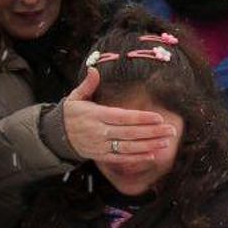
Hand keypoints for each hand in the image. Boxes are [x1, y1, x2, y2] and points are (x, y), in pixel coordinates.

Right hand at [62, 68, 177, 163]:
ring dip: (148, 145)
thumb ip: (88, 84)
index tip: (158, 117)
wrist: (57, 136)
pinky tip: (152, 154)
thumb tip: (94, 69)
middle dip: (151, 132)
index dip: (140, 118)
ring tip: (165, 142)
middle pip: (129, 133)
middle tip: (171, 130)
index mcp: (95, 115)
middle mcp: (98, 131)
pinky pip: (121, 158)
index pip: (121, 117)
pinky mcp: (100, 156)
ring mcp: (99, 146)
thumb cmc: (71, 114)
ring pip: (128, 147)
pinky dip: (136, 158)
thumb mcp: (75, 97)